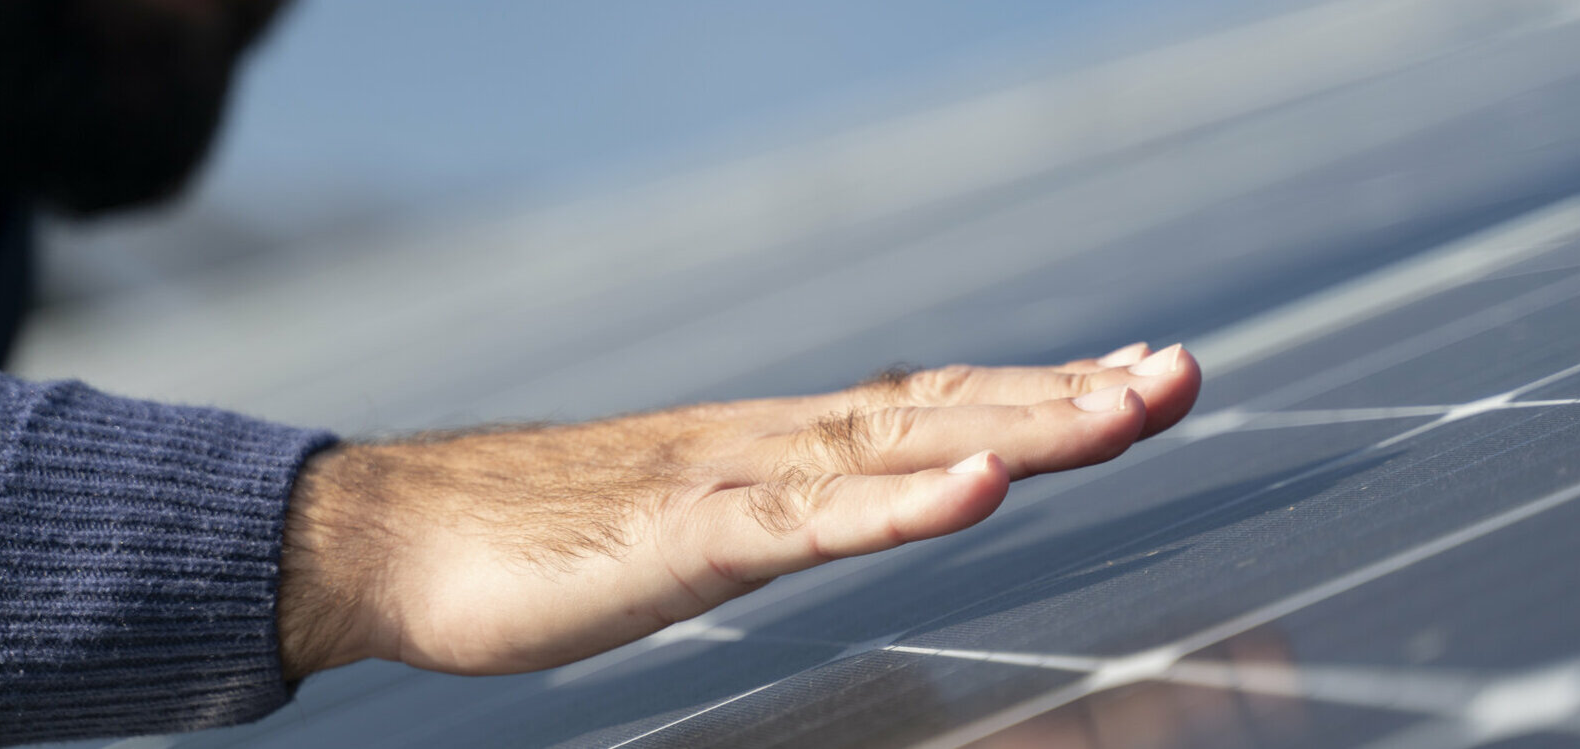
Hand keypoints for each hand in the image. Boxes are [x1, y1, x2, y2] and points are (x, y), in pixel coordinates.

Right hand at [277, 343, 1200, 679]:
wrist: (397, 538)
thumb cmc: (540, 538)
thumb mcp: (694, 520)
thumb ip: (778, 508)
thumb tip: (859, 501)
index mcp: (781, 447)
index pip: (938, 406)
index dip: (1042, 391)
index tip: (1139, 378)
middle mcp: (773, 444)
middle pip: (946, 410)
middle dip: (1072, 397)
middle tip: (1181, 374)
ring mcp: (731, 483)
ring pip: (899, 449)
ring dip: (1020, 429)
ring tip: (1127, 409)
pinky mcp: (682, 534)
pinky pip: (805, 518)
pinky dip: (897, 502)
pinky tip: (973, 491)